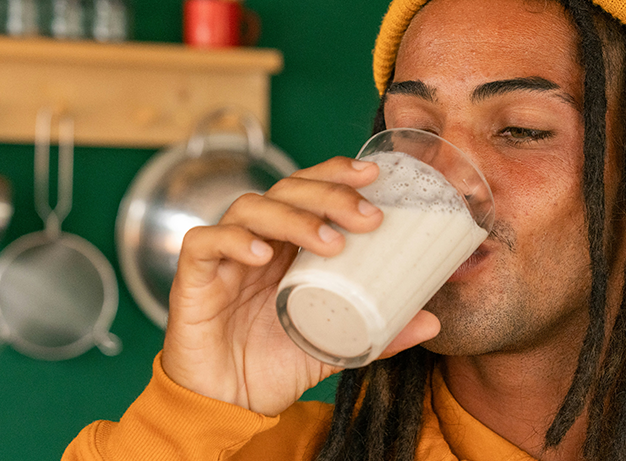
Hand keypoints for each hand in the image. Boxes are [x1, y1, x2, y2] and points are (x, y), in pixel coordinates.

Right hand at [160, 156, 441, 415]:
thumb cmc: (277, 363)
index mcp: (290, 244)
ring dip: (293, 218)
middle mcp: (259, 239)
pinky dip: (233, 240)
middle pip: (288, 190)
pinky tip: (261, 253)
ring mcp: (225, 255)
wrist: (230, 404)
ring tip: (330, 243)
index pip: (311, 189)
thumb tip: (433, 323)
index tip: (375, 175)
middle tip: (367, 217)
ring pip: (251, 208)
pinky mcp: (192, 277)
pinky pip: (205, 242)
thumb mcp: (337, 344)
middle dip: (329, 194)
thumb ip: (381, 333)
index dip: (337, 173)